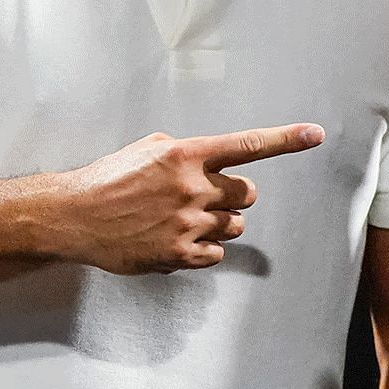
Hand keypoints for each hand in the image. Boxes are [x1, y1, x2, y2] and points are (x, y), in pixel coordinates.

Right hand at [47, 124, 324, 273]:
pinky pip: (216, 253)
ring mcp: (188, 223)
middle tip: (206, 197)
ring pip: (235, 225)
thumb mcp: (145, 149)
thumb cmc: (106, 179)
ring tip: (184, 219)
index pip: (247, 145)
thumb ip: (183, 152)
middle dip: (234, 195)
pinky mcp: (180, 253)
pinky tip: (176, 239)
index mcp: (185, 155)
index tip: (315, 134)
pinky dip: (204, 248)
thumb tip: (208, 160)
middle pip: (247, 193)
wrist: (74, 215)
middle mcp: (192, 187)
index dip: (285, 139)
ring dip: (219, 222)